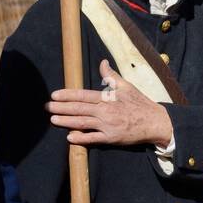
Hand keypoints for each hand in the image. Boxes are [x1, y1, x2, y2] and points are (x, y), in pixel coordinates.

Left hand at [47, 60, 173, 147]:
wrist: (155, 122)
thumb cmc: (140, 103)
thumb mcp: (127, 86)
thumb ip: (111, 76)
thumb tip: (102, 63)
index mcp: (108, 98)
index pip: (83, 95)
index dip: (67, 95)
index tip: (54, 95)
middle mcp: (106, 111)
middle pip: (79, 109)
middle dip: (61, 108)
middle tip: (47, 107)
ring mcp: (108, 125)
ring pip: (83, 123)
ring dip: (66, 121)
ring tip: (53, 119)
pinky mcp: (112, 138)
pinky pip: (94, 139)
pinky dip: (82, 139)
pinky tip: (70, 138)